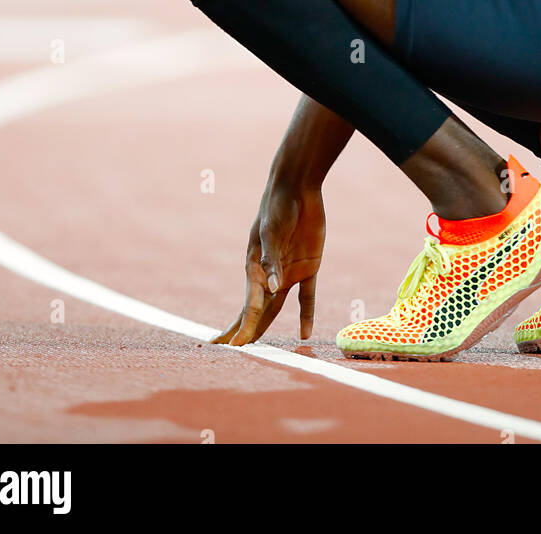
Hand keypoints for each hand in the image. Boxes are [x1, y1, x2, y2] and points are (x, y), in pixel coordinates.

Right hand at [212, 181, 325, 346]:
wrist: (298, 187)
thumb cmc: (277, 205)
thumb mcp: (272, 230)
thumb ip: (273, 260)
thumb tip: (273, 289)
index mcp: (255, 265)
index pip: (247, 303)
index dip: (242, 325)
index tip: (235, 346)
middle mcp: (269, 273)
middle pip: (255, 309)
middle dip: (245, 330)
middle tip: (232, 352)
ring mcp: (288, 272)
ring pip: (276, 307)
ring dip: (266, 326)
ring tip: (256, 347)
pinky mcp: (308, 268)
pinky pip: (307, 297)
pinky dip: (306, 315)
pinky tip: (304, 333)